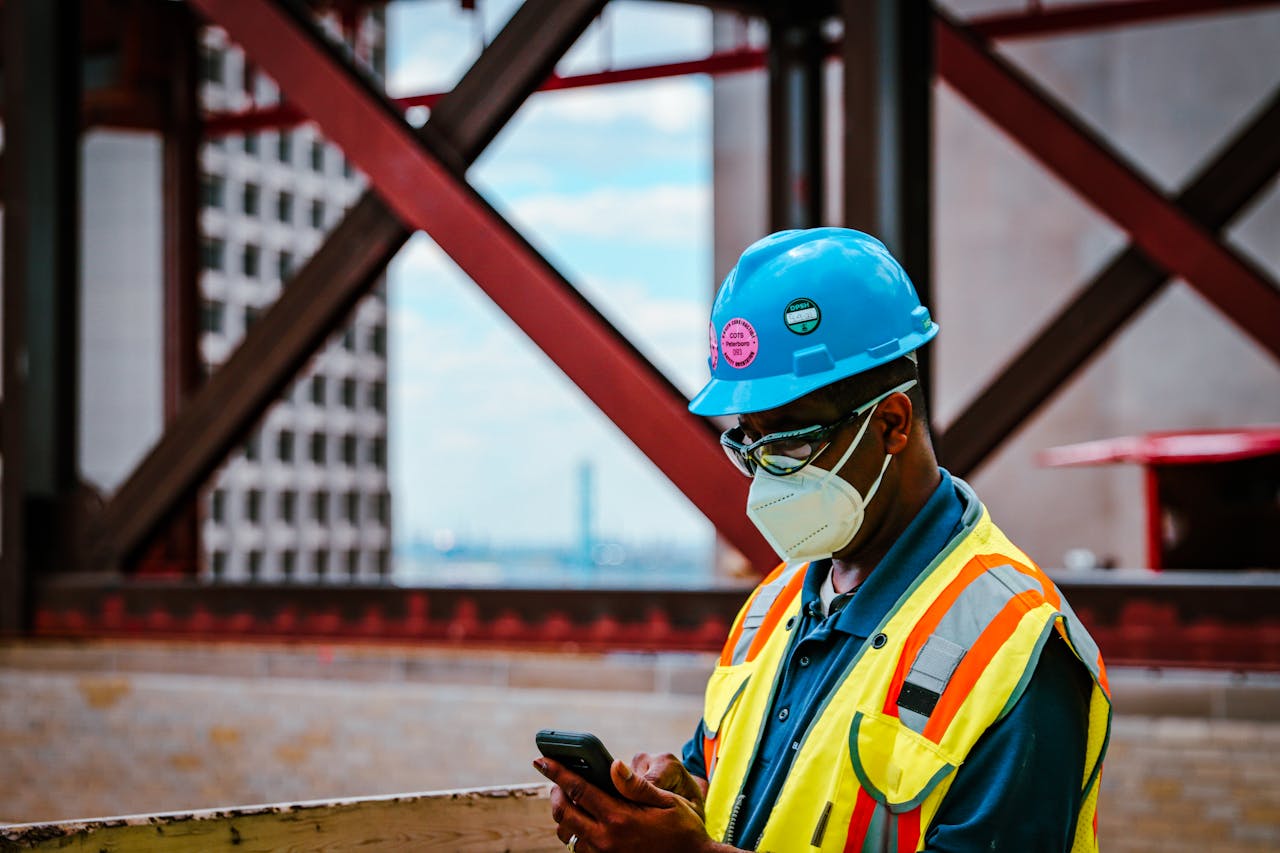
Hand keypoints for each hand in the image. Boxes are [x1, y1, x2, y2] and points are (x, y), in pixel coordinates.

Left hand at [535, 756, 727, 852]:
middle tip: (556, 780)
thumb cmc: (683, 829)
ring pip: (568, 834)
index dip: (557, 772)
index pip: (578, 790)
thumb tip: (613, 765)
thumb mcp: (667, 801)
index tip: (541, 759)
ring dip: (564, 816)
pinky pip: (580, 848)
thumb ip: (636, 785)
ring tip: (571, 800)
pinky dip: (576, 832)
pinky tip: (586, 820)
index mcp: (619, 817)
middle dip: (554, 793)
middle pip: (563, 814)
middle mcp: (606, 838)